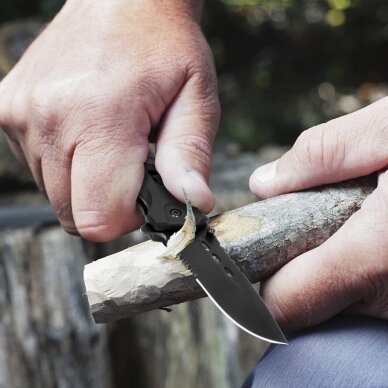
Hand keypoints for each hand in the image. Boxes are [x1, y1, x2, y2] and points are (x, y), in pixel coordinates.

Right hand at [0, 0, 218, 241]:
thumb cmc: (163, 45)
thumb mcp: (195, 98)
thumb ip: (190, 157)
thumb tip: (193, 203)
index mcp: (100, 116)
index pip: (98, 217)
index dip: (127, 220)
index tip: (145, 197)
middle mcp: (49, 117)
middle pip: (72, 215)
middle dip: (107, 205)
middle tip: (132, 169)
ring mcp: (20, 114)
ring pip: (54, 195)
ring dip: (86, 184)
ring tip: (110, 144)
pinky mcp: (7, 110)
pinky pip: (38, 169)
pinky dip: (65, 166)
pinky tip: (86, 135)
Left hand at [250, 97, 387, 330]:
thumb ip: (324, 154)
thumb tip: (266, 183)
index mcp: (384, 247)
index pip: (292, 299)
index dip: (256, 292)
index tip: (240, 274)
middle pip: (319, 299)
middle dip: (300, 266)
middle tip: (305, 223)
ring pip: (355, 299)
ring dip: (338, 265)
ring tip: (355, 218)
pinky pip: (384, 292)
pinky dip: (371, 268)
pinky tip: (378, 230)